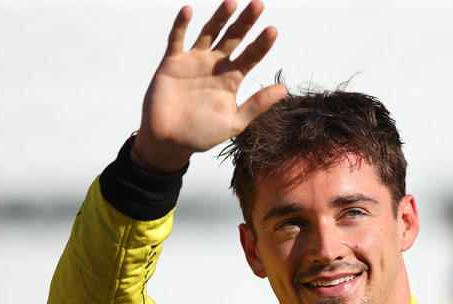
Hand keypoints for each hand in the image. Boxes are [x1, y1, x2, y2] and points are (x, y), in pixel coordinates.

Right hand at [132, 0, 286, 171]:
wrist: (169, 141)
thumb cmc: (202, 135)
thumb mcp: (234, 122)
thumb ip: (257, 105)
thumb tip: (284, 88)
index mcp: (232, 79)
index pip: (251, 56)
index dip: (261, 44)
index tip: (273, 30)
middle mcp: (215, 65)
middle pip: (234, 38)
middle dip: (245, 22)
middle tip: (258, 5)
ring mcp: (194, 61)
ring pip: (209, 33)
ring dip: (219, 18)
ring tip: (231, 3)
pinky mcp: (172, 62)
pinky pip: (177, 39)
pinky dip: (181, 25)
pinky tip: (188, 11)